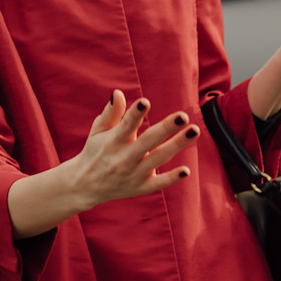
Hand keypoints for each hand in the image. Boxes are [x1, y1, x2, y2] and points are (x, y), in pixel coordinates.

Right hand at [6, 91, 195, 239]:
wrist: (86, 185)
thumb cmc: (95, 151)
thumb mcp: (98, 131)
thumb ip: (110, 113)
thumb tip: (118, 93)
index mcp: (112, 141)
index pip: (125, 126)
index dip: (135, 114)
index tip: (145, 102)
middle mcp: (124, 158)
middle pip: (148, 141)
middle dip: (166, 128)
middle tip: (183, 116)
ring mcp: (134, 174)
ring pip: (158, 158)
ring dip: (177, 145)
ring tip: (194, 131)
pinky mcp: (141, 187)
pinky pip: (159, 183)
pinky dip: (172, 178)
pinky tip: (186, 170)